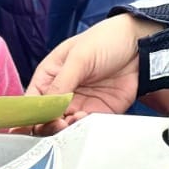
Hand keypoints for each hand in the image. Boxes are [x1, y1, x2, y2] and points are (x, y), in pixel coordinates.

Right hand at [27, 13, 159, 127]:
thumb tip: (47, 106)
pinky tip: (86, 120)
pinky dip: (84, 128)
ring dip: (66, 129)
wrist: (139, 45)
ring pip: (65, 127)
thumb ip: (62, 82)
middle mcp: (62, 93)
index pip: (32, 101)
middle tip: (56, 124)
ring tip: (73, 120)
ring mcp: (80, 103)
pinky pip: (87, 127)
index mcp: (50, 76)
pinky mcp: (99, 112)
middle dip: (48, 125)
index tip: (32, 123)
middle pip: (46, 119)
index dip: (29, 115)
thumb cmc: (105, 40)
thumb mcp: (79, 56)